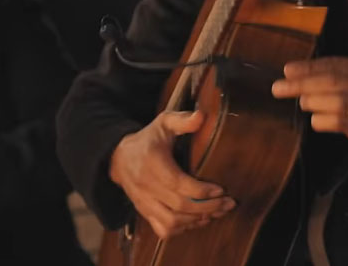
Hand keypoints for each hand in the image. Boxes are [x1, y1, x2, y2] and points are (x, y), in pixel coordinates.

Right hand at [109, 110, 234, 237]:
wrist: (119, 158)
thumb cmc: (148, 139)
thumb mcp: (163, 123)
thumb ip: (182, 120)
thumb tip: (201, 117)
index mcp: (152, 163)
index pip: (177, 183)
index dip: (201, 190)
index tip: (221, 190)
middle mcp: (146, 186)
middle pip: (179, 206)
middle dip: (207, 207)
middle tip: (228, 203)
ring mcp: (144, 202)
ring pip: (171, 221)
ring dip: (197, 220)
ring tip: (217, 212)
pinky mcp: (144, 212)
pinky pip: (162, 229)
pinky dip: (182, 229)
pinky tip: (197, 220)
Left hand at [272, 57, 347, 161]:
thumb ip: (347, 76)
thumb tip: (307, 74)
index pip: (335, 63)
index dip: (309, 67)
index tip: (288, 70)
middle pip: (330, 80)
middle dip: (301, 83)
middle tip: (278, 87)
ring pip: (332, 99)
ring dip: (311, 102)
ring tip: (302, 103)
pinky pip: (336, 121)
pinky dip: (321, 120)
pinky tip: (316, 120)